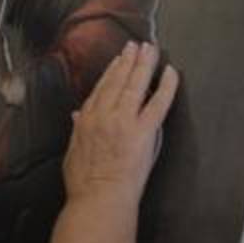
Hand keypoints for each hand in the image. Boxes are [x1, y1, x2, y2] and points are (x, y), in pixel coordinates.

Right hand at [63, 41, 178, 207]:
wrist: (99, 198)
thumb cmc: (84, 182)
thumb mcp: (72, 152)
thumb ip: (77, 130)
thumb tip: (77, 116)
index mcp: (86, 119)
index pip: (101, 88)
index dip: (112, 71)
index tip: (119, 59)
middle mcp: (103, 115)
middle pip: (117, 80)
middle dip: (128, 60)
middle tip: (137, 45)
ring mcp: (124, 121)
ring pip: (135, 85)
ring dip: (143, 64)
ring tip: (151, 50)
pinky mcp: (143, 131)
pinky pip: (158, 102)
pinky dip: (165, 85)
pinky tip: (171, 72)